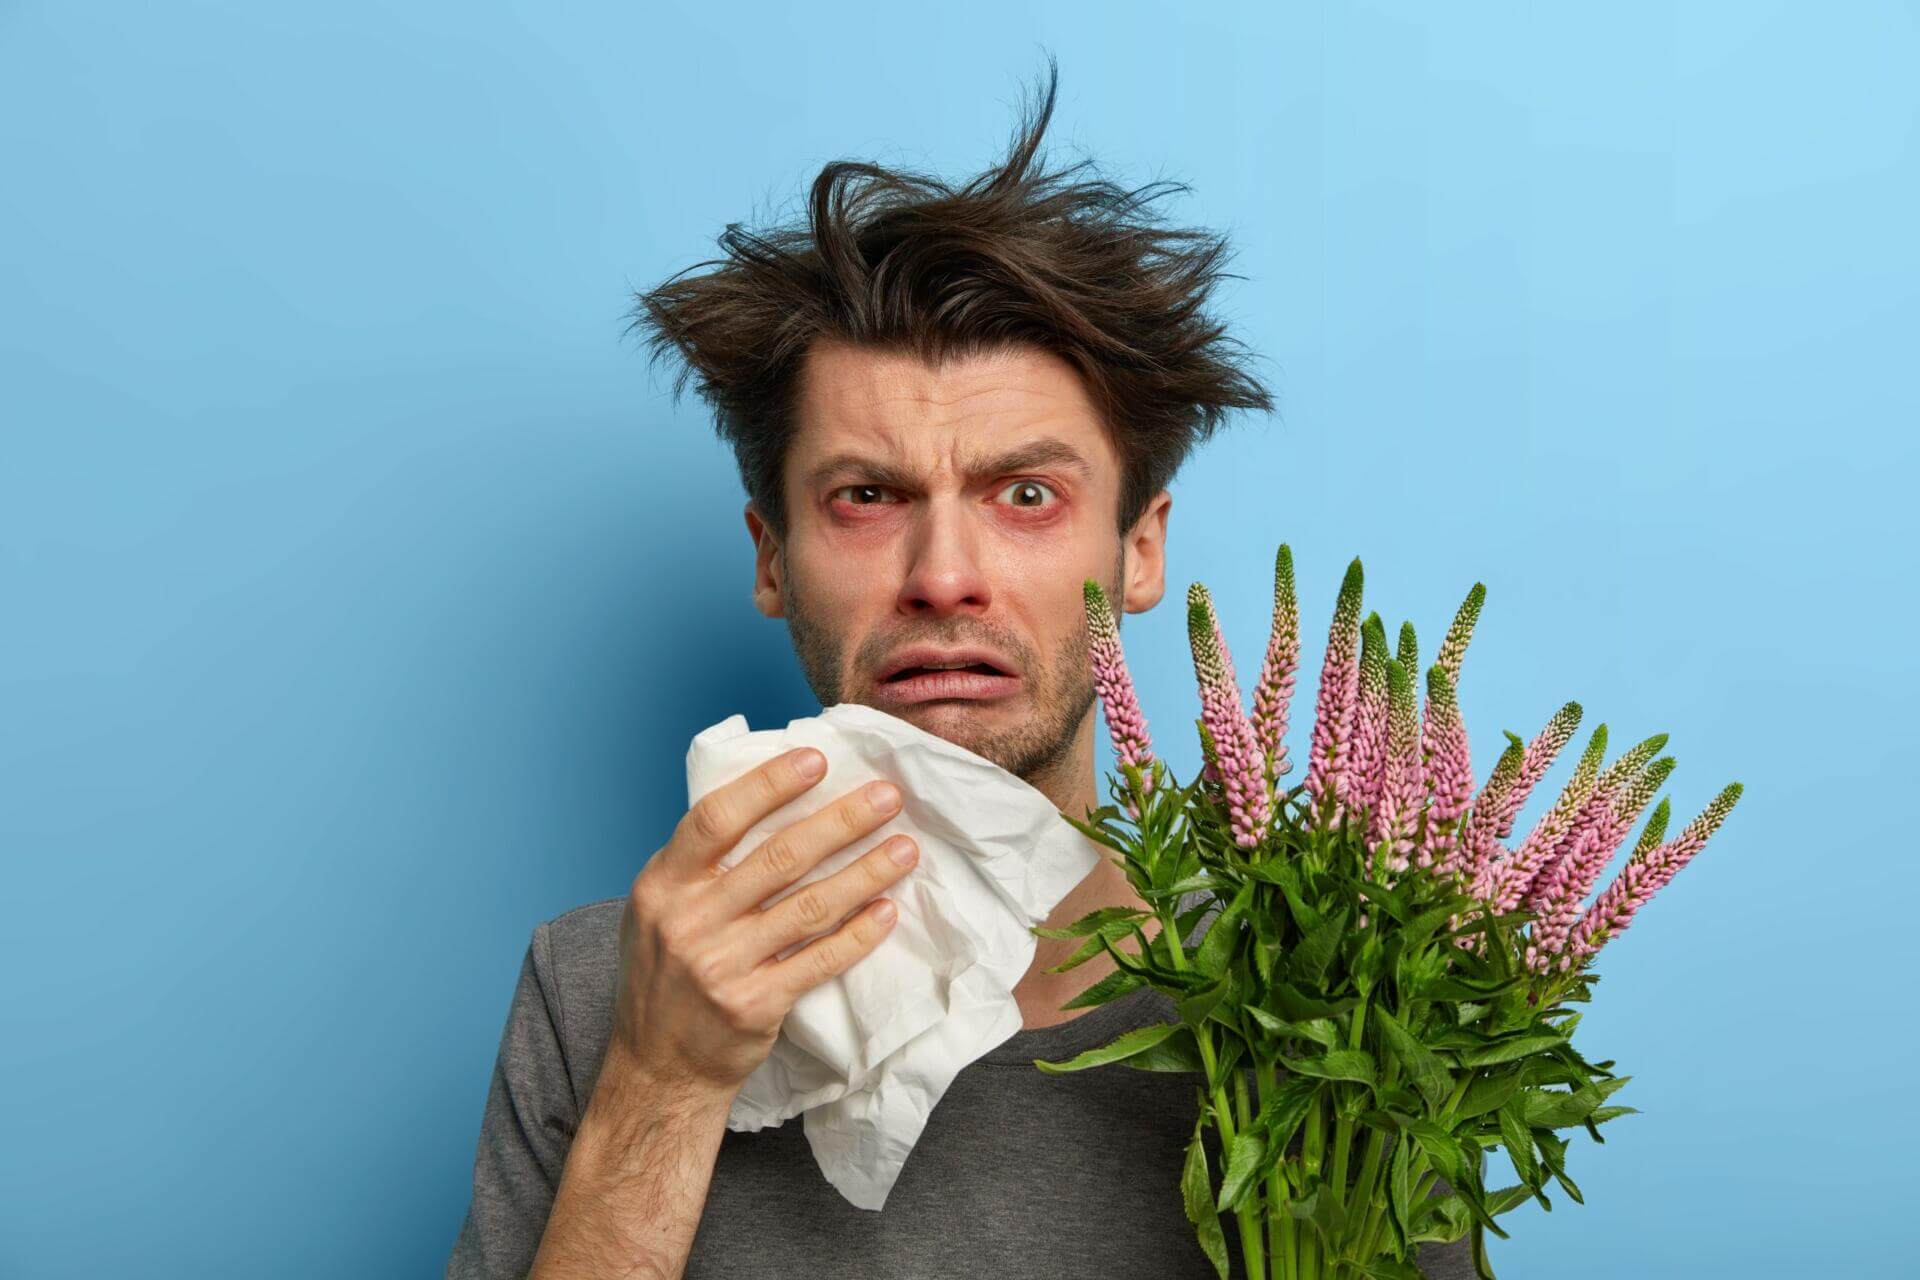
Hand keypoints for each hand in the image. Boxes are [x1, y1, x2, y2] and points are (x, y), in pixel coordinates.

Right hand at [607, 747, 917, 1096]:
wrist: (657, 1067)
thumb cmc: (665, 972)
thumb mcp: (658, 907)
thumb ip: (700, 862)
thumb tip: (769, 799)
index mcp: (663, 884)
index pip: (716, 818)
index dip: (769, 784)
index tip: (817, 760)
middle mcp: (689, 921)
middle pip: (778, 858)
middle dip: (840, 821)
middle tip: (887, 796)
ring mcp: (722, 966)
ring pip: (808, 907)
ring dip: (864, 873)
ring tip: (905, 848)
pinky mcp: (755, 1006)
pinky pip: (819, 961)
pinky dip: (857, 935)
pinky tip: (887, 910)